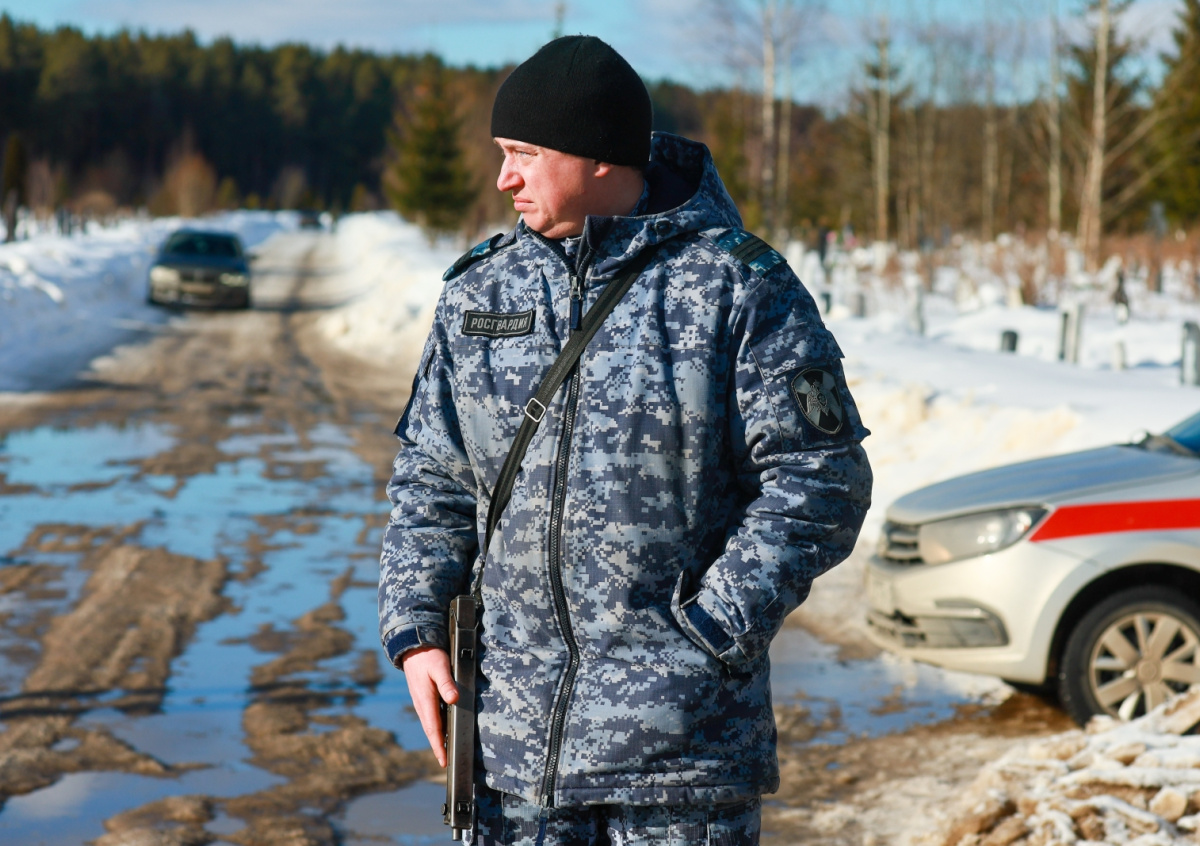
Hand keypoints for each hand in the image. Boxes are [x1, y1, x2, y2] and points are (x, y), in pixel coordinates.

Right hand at [401, 645, 457, 766]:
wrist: (413, 647)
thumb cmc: (428, 656)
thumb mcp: (440, 667)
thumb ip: (447, 683)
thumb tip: (454, 699)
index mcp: (425, 700)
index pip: (433, 729)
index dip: (438, 746)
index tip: (443, 761)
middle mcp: (421, 704)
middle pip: (431, 730)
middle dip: (438, 747)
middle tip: (445, 762)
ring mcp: (421, 702)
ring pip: (430, 724)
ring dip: (437, 738)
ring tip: (445, 751)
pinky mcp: (423, 697)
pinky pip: (430, 716)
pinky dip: (436, 727)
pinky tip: (443, 730)